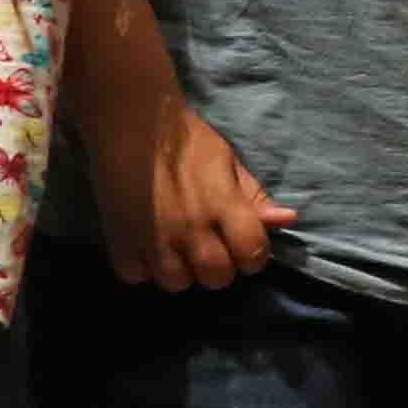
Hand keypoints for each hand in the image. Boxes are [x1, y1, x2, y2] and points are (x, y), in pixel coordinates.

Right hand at [87, 93, 298, 288]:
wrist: (132, 124)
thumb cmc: (187, 139)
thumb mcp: (229, 161)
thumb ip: (255, 196)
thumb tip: (287, 220)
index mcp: (222, 205)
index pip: (252, 255)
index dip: (253, 255)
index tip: (244, 245)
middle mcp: (190, 228)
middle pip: (217, 278)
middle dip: (220, 267)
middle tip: (209, 246)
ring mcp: (153, 239)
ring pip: (177, 283)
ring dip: (181, 270)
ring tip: (176, 246)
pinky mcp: (119, 242)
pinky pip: (137, 276)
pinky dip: (144, 266)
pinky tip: (146, 243)